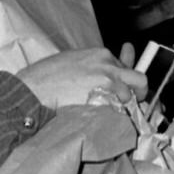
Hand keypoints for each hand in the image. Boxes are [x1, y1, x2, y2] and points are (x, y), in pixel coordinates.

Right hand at [16, 47, 147, 110]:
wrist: (34, 88)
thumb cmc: (46, 76)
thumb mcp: (72, 61)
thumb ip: (91, 66)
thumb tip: (101, 75)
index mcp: (100, 54)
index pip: (125, 65)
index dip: (127, 79)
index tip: (129, 87)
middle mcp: (108, 64)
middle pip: (139, 78)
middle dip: (139, 92)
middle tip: (134, 102)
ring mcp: (109, 81)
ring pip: (132, 95)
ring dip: (126, 106)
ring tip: (115, 114)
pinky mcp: (105, 97)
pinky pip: (121, 108)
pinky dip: (118, 115)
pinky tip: (108, 119)